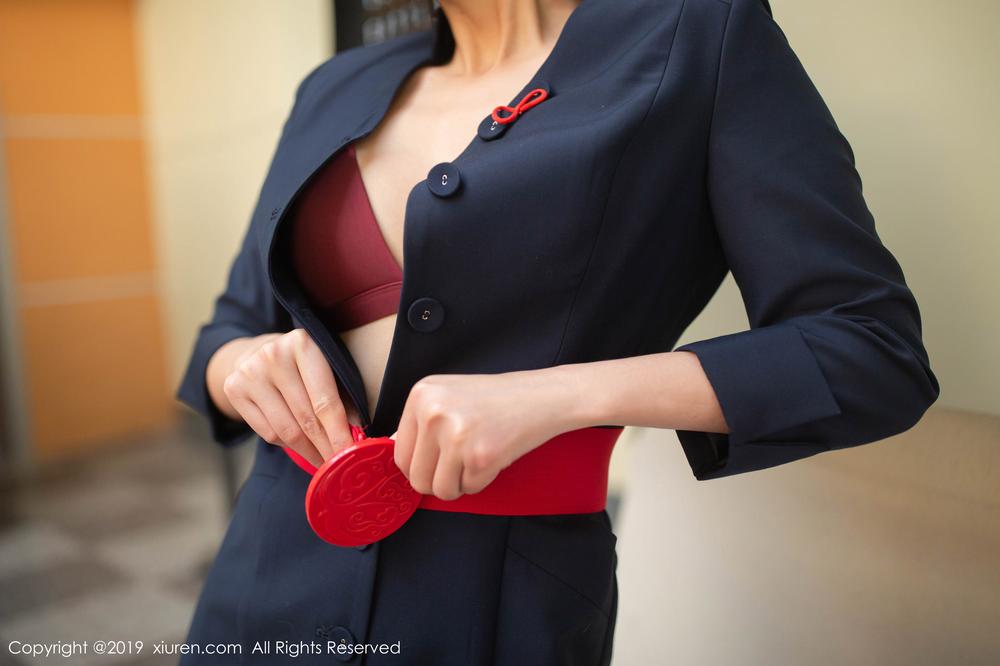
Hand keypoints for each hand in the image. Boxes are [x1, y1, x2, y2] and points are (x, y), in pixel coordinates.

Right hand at [221, 329, 359, 467]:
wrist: (257, 351)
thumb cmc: (301, 362)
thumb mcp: (325, 366)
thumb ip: (342, 395)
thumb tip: (357, 433)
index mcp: (302, 344)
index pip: (324, 401)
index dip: (339, 433)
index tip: (352, 456)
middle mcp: (273, 355)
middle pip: (305, 418)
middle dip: (326, 447)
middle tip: (339, 466)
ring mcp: (250, 372)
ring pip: (285, 430)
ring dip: (308, 452)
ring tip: (323, 462)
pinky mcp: (234, 389)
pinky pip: (267, 432)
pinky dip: (288, 446)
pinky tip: (301, 449)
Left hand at [390, 369, 584, 500]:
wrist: (543, 397)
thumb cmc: (498, 400)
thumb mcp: (451, 397)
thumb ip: (423, 423)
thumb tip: (397, 457)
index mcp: (422, 394)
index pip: (399, 453)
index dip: (418, 468)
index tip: (434, 467)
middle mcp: (433, 412)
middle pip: (416, 476)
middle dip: (438, 481)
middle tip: (459, 468)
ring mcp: (456, 434)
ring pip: (440, 489)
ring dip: (459, 484)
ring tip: (476, 461)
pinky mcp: (479, 456)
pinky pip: (468, 489)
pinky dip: (482, 481)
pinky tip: (494, 457)